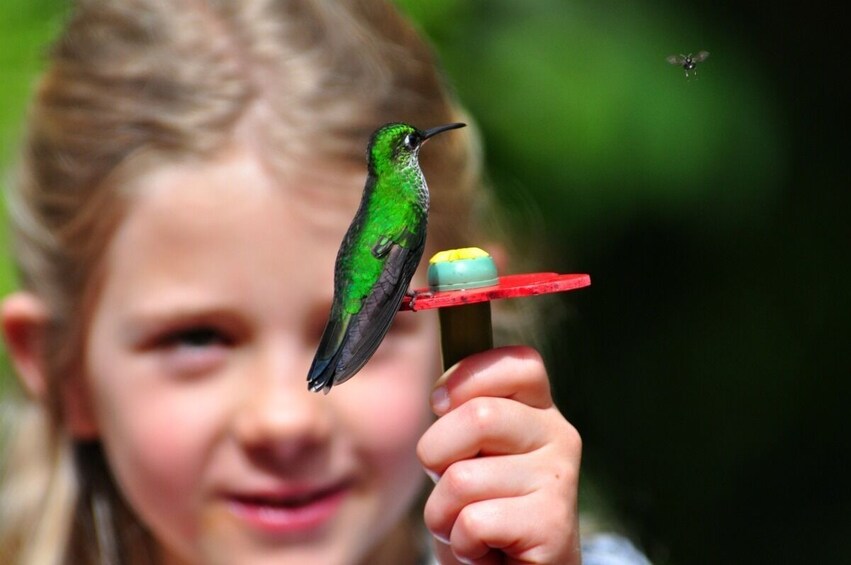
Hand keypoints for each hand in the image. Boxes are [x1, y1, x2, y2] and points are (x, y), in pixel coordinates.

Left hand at [417, 346, 581, 564]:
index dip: (467, 377)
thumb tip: (441, 396)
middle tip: (452, 486)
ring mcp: (560, 480)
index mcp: (538, 409)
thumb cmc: (484, 509)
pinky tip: (485, 549)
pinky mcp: (554, 525)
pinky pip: (473, 522)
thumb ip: (465, 415)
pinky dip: (462, 544)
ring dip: (444, 513)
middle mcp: (559, 435)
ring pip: (463, 478)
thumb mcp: (470, 451)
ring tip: (469, 525)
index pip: (517, 363)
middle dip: (437, 455)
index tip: (440, 404)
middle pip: (477, 417)